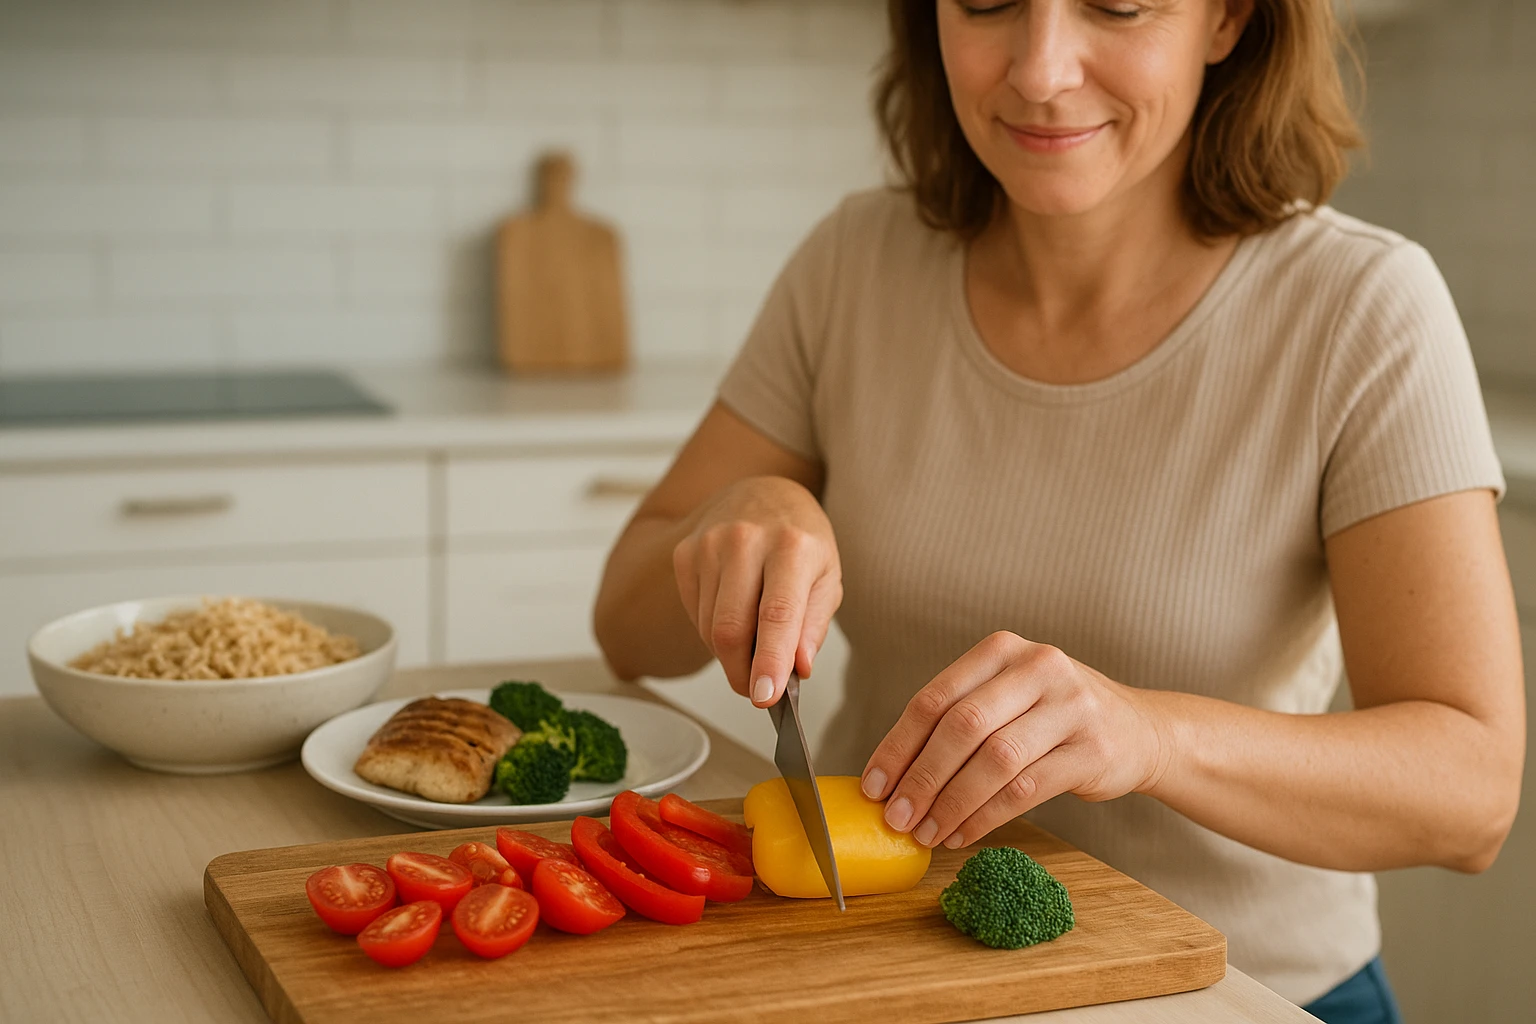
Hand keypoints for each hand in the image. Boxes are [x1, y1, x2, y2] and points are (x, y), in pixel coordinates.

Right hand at [671, 476, 841, 707]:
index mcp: (792, 546)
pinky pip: (696, 615)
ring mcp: (708, 545)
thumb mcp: (827, 577)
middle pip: (730, 629)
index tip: (766, 696)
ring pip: (710, 628)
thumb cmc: (800, 540)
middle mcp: (745, 541)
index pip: (776, 614)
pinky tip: (735, 612)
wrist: (761, 492)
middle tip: (759, 691)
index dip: (769, 661)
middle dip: (743, 673)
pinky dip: (715, 631)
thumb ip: (813, 626)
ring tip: (755, 641)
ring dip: (732, 654)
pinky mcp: (685, 555)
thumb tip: (797, 668)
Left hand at [859, 631, 1169, 848]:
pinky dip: (986, 816)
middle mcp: (1038, 668)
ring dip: (952, 803)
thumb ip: (959, 719)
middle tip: (896, 817)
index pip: (935, 697)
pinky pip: (1026, 789)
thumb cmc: (1054, 715)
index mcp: (1003, 650)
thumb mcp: (1009, 695)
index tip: (873, 785)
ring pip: (994, 760)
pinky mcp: (1093, 750)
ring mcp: (1070, 707)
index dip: (898, 745)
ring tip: (927, 832)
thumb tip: (891, 774)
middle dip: (921, 778)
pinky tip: (963, 833)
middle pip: (962, 726)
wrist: (1140, 729)